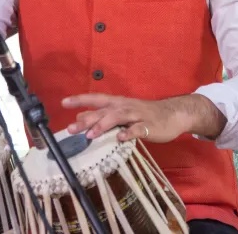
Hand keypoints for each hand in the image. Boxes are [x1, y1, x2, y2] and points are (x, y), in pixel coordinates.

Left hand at [62, 93, 224, 142]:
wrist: (174, 113)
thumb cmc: (145, 113)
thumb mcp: (121, 111)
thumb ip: (102, 115)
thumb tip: (80, 117)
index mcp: (117, 103)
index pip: (96, 99)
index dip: (80, 100)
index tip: (63, 103)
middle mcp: (125, 106)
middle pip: (103, 111)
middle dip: (87, 119)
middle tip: (71, 128)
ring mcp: (137, 115)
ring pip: (118, 117)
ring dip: (103, 125)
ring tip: (90, 135)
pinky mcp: (149, 126)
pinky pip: (137, 129)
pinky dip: (128, 133)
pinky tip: (120, 138)